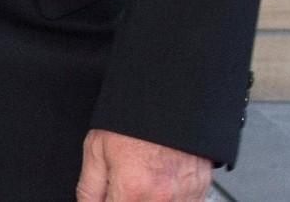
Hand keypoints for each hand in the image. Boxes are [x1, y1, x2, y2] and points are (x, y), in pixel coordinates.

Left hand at [75, 129, 213, 201]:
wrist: (169, 98)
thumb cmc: (133, 118)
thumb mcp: (96, 148)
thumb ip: (89, 189)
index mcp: (133, 188)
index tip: (110, 196)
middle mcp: (162, 197)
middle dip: (127, 199)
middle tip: (125, 185)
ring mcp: (184, 195)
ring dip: (149, 199)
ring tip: (144, 179)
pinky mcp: (200, 190)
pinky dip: (169, 198)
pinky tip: (160, 182)